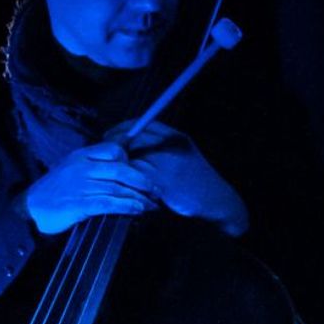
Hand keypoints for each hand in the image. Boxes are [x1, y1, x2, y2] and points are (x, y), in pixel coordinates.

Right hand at [23, 141, 159, 234]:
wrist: (31, 207)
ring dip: (139, 197)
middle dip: (142, 180)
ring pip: (117, 188)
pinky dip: (126, 206)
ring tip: (151, 204)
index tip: (139, 173)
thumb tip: (121, 168)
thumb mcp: (70, 168)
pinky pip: (108, 203)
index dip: (129, 161)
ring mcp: (80, 186)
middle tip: (156, 190)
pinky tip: (137, 210)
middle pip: (121, 170)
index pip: (113, 150)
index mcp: (80, 156)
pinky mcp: (79, 205)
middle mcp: (81, 168)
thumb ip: (92, 165)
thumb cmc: (54, 190)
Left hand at [106, 120, 248, 236]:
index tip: (109, 134)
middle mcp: (171, 147)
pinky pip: (135, 178)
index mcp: (176, 137)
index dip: (122, 128)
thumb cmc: (195, 178)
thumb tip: (127, 139)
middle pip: (133, 140)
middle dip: (116, 147)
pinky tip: (128, 185)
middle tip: (108, 156)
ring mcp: (167, 165)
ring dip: (121, 166)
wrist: (216, 199)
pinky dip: (129, 181)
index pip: (142, 123)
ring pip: (132, 160)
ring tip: (118, 173)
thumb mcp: (182, 153)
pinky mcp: (162, 183)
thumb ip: (159, 144)